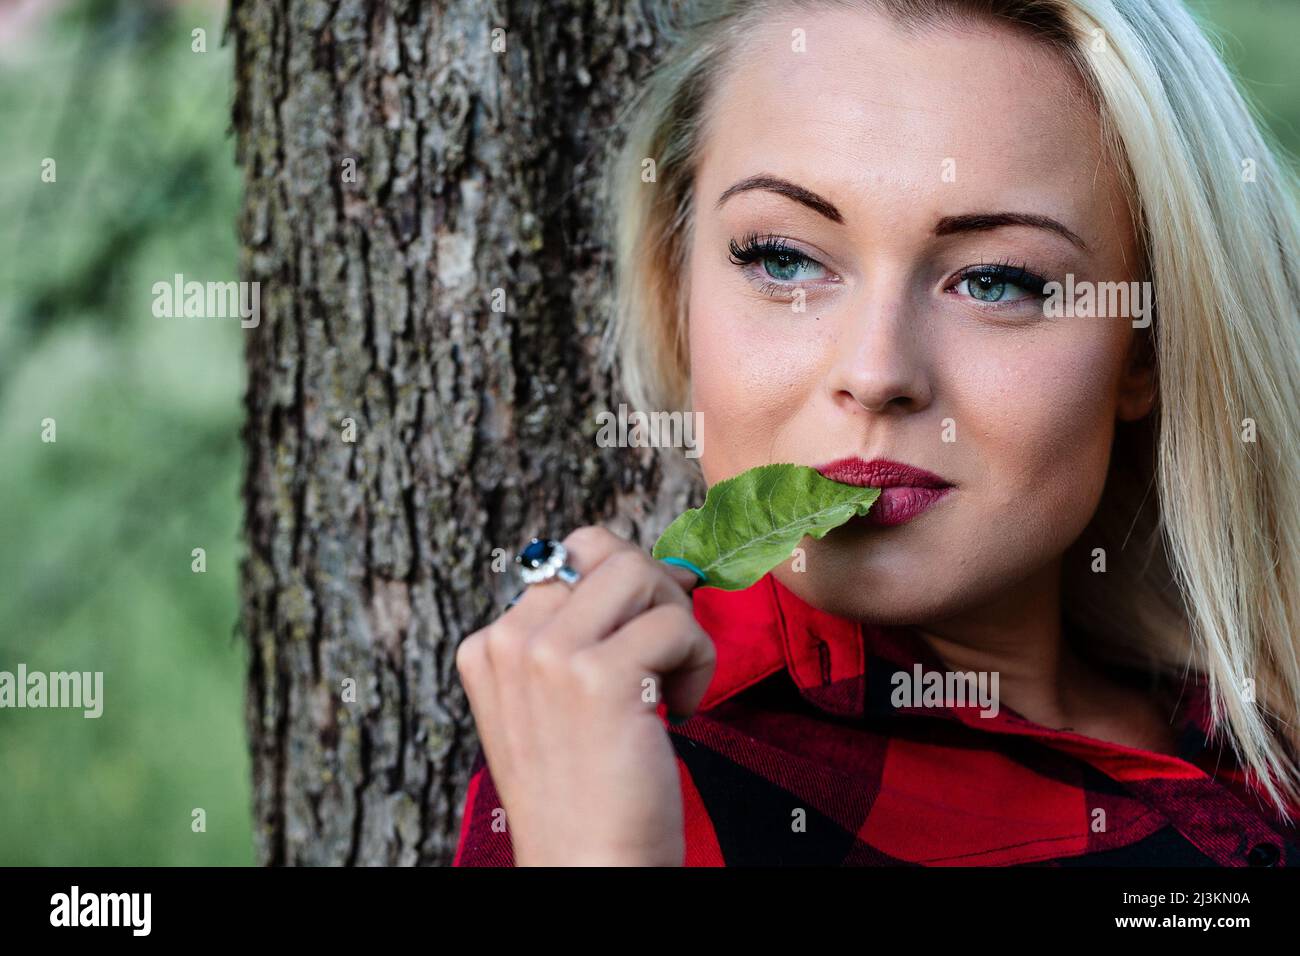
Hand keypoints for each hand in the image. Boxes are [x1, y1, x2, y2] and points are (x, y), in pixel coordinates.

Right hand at [455, 526, 714, 865]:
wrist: (586, 869)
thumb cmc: (585, 793)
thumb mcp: (555, 705)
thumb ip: (578, 636)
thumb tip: (662, 569)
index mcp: (488, 645)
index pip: (568, 559)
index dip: (625, 592)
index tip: (645, 644)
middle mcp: (509, 642)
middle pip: (603, 552)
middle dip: (654, 591)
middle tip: (668, 652)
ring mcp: (549, 655)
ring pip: (641, 575)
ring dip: (678, 623)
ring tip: (671, 683)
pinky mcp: (600, 677)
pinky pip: (677, 625)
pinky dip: (699, 665)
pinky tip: (679, 713)